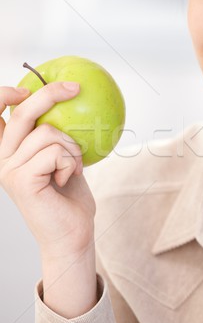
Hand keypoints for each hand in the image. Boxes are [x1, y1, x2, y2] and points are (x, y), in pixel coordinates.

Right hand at [0, 83, 95, 259]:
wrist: (71, 234)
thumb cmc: (69, 196)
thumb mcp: (60, 157)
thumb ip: (51, 134)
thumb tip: (65, 98)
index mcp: (6, 151)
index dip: (3, 95)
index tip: (25, 89)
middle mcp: (1, 159)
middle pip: (21, 113)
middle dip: (50, 94)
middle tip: (75, 88)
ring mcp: (9, 170)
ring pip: (47, 133)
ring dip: (72, 147)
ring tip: (72, 167)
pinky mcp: (22, 181)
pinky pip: (56, 152)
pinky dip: (71, 162)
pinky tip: (68, 178)